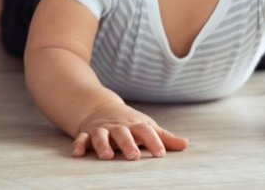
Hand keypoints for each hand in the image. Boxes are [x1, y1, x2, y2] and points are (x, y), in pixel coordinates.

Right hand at [73, 103, 188, 159]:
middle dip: (128, 144)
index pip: (146, 131)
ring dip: (103, 144)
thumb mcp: (146, 126)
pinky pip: (81, 139)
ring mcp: (102, 129)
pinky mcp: (87, 134)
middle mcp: (118, 127)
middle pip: (123, 133)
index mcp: (135, 125)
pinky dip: (79, 145)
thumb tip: (186, 145)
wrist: (100, 107)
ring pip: (101, 135)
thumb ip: (164, 137)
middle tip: (134, 156)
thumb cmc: (129, 122)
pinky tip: (78, 154)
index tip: (161, 154)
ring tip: (107, 156)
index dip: (154, 142)